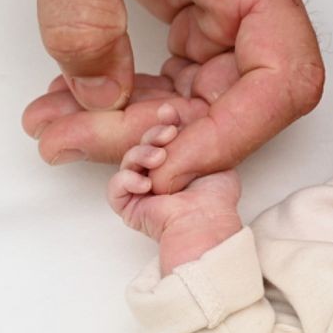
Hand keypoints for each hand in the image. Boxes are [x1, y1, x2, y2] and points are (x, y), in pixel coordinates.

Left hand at [10, 0, 323, 192]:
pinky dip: (131, 105)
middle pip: (241, 104)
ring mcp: (230, 15)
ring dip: (138, 130)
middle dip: (166, 139)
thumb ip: (80, 16)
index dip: (231, 135)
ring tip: (61, 128)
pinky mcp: (201, 26)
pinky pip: (181, 87)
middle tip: (80, 143)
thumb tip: (101, 96)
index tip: (167, 163)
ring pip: (207, 105)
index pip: (281, 78)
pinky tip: (77, 106)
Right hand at [109, 103, 242, 274]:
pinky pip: (116, 187)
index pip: (162, 139)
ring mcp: (141, 192)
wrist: (207, 220)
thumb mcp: (214, 157)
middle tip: (169, 133)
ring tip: (159, 157)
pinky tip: (146, 182)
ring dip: (141, 154)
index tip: (170, 113)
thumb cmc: (216, 197)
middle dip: (153, 135)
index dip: (163, 123)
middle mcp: (157, 177)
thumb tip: (187, 121)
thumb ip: (200, 137)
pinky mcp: (129, 208)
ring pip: (128, 162)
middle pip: (143, 146)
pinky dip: (127, 180)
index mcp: (175, 165)